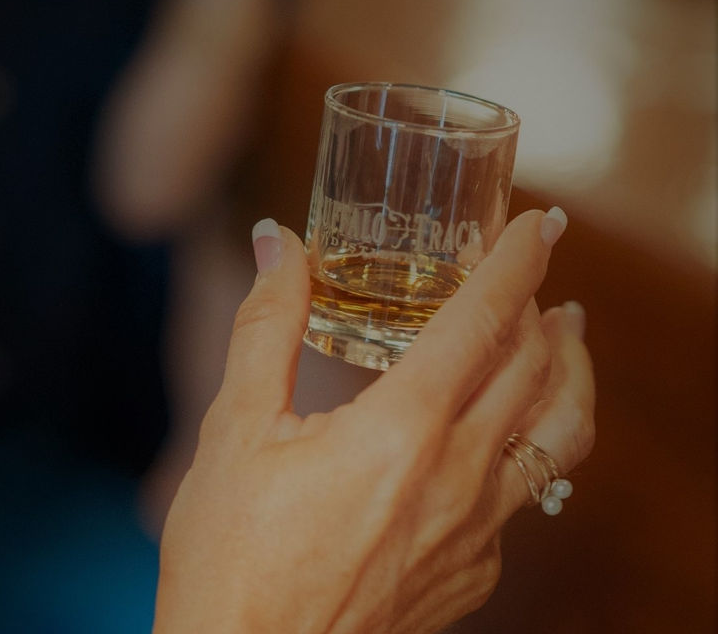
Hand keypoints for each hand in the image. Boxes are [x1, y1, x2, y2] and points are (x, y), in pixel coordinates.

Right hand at [153, 210, 594, 633]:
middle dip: (544, 307)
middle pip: (536, 371)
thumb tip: (276, 244)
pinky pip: (520, 498)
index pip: (485, 320)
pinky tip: (493, 443)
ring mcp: (474, 534)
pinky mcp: (471, 575)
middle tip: (537, 272)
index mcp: (401, 430)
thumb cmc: (230, 554)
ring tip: (566, 341)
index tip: (537, 223)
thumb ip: (266, 326)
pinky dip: (523, 447)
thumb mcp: (235, 429)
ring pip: (557, 437)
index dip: (517, 261)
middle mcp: (457, 478)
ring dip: (567, 376)